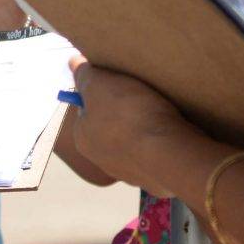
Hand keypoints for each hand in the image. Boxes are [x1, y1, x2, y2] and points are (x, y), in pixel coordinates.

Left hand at [68, 55, 206, 197]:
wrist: (169, 153)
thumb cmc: (128, 115)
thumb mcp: (100, 84)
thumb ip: (84, 74)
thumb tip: (72, 63)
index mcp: (83, 139)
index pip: (86, 110)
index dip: (100, 92)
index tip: (116, 82)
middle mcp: (102, 161)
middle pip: (110, 128)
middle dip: (122, 113)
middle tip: (139, 95)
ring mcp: (130, 174)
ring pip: (134, 144)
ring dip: (143, 130)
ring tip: (159, 111)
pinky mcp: (156, 179)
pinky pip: (155, 156)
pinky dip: (160, 144)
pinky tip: (171, 132)